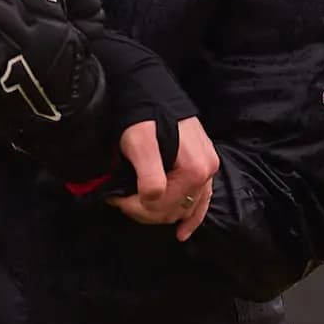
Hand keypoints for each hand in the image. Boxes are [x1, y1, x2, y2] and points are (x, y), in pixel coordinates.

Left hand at [109, 117, 219, 237]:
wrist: (150, 92)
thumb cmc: (143, 116)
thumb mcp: (140, 143)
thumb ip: (149, 174)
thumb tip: (152, 199)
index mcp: (194, 169)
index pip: (162, 206)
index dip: (134, 207)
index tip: (115, 197)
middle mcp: (206, 172)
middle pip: (173, 210)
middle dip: (144, 210)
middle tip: (121, 199)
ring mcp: (208, 170)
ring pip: (184, 208)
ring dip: (161, 213)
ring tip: (138, 207)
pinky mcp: (204, 167)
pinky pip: (201, 201)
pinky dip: (191, 217)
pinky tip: (182, 231)